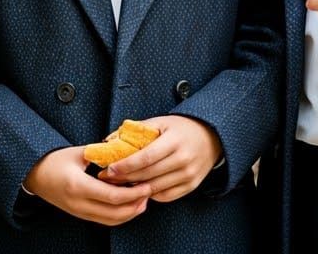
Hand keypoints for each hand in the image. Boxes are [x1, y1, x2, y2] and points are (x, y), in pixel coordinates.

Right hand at [24, 145, 149, 225]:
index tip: (146, 185)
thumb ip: (100, 154)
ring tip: (143, 200)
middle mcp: (79, 203)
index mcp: (78, 186)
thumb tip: (123, 153)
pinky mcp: (79, 214)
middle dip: (135, 205)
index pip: (112, 196)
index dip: (133, 193)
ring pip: (110, 221)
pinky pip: (103, 220)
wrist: (34, 175)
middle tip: (149, 192)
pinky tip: (128, 205)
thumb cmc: (54, 160)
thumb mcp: (77, 152)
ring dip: (129, 213)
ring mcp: (78, 212)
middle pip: (114, 213)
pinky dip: (119, 215)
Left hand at [100, 115, 221, 202]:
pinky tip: (139, 188)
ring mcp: (188, 175)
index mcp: (174, 140)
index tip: (110, 169)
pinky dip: (150, 194)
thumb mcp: (160, 122)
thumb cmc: (180, 128)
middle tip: (108, 178)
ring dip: (135, 188)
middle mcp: (183, 159)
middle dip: (125, 178)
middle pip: (149, 174)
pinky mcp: (191, 186)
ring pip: (156, 187)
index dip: (127, 165)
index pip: (147, 157)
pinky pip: (166, 196)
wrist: (210, 136)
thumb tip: (109, 139)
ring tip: (119, 184)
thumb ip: (137, 130)